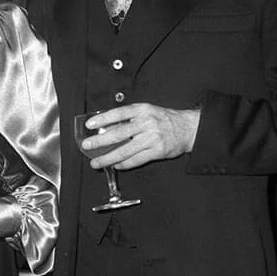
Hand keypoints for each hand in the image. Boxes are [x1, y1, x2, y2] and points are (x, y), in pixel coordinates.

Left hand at [80, 103, 200, 169]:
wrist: (189, 128)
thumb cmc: (164, 119)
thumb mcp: (147, 111)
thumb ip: (129, 118)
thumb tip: (106, 126)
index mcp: (142, 110)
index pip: (118, 113)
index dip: (103, 119)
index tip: (89, 125)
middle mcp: (146, 123)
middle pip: (119, 134)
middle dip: (100, 141)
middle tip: (87, 145)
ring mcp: (152, 138)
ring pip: (125, 151)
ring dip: (108, 158)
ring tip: (96, 162)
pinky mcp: (157, 152)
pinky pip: (136, 160)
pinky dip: (124, 164)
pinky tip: (115, 165)